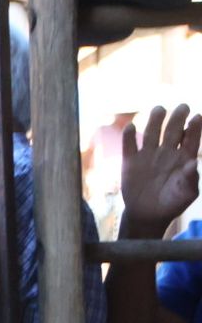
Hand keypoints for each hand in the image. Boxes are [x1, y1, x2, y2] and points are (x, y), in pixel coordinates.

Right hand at [122, 105, 200, 233]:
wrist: (148, 215)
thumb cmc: (173, 203)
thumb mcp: (187, 193)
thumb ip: (191, 178)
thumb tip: (194, 162)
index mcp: (184, 158)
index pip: (191, 138)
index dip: (194, 127)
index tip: (197, 117)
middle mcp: (167, 152)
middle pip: (172, 130)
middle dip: (178, 118)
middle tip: (183, 107)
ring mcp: (148, 155)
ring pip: (151, 133)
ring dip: (155, 120)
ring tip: (159, 109)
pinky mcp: (131, 161)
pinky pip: (129, 145)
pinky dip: (128, 136)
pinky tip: (131, 127)